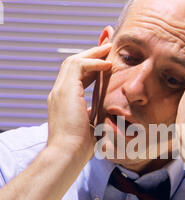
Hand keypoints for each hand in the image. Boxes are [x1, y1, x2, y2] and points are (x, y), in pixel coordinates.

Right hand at [47, 44, 111, 162]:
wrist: (68, 154)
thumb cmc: (81, 148)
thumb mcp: (91, 126)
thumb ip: (96, 115)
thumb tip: (110, 112)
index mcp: (64, 101)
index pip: (77, 77)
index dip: (91, 67)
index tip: (106, 62)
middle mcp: (59, 93)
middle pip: (73, 64)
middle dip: (91, 54)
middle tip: (108, 45)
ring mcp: (59, 91)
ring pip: (73, 61)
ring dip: (92, 54)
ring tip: (109, 48)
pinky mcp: (65, 91)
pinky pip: (78, 66)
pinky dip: (93, 62)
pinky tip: (107, 65)